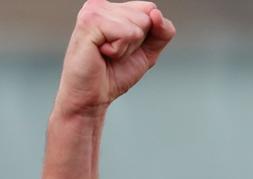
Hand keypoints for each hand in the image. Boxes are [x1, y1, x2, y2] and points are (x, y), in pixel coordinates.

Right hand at [53, 0, 174, 117]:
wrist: (91, 96)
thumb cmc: (113, 74)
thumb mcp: (148, 52)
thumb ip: (161, 32)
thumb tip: (156, 14)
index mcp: (112, 9)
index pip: (150, 9)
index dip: (148, 34)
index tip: (125, 47)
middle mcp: (101, 5)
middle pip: (147, 15)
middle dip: (138, 42)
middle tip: (114, 53)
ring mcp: (94, 10)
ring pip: (139, 23)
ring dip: (127, 47)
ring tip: (107, 53)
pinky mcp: (90, 21)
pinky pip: (127, 33)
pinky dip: (120, 50)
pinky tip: (102, 52)